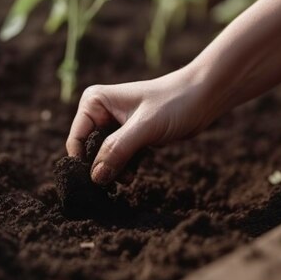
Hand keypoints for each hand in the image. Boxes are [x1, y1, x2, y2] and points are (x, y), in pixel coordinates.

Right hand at [66, 67, 214, 184]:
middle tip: (116, 182)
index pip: (77, 139)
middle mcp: (100, 112)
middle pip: (88, 150)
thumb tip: (95, 177)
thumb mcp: (144, 127)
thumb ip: (117, 151)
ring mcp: (115, 125)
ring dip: (114, 171)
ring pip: (104, 157)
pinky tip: (133, 174)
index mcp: (94, 102)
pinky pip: (119, 158)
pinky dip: (124, 168)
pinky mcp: (130, 136)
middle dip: (101, 168)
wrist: (203, 97)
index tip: (97, 182)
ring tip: (128, 178)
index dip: (83, 162)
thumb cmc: (174, 103)